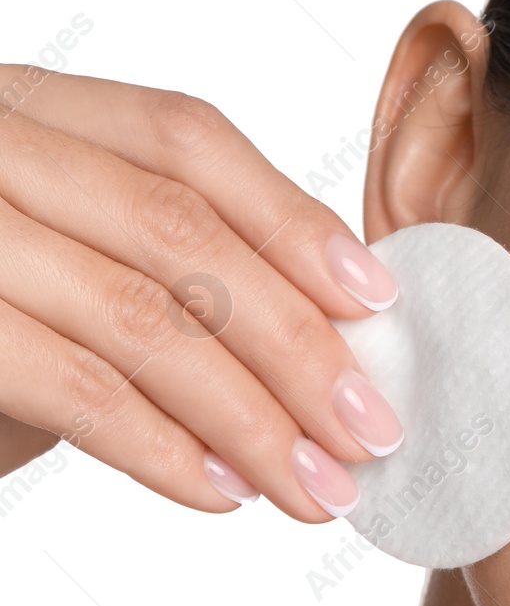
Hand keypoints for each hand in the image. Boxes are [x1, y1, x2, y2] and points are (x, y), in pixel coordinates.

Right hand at [0, 66, 404, 520]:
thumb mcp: (73, 267)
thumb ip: (175, 271)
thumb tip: (338, 340)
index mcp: (32, 112)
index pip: (187, 143)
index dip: (294, 223)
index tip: (380, 307)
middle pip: (179, 232)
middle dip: (297, 344)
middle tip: (369, 434)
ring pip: (137, 314)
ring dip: (249, 417)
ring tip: (315, 487)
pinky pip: (69, 384)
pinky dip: (161, 448)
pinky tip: (224, 493)